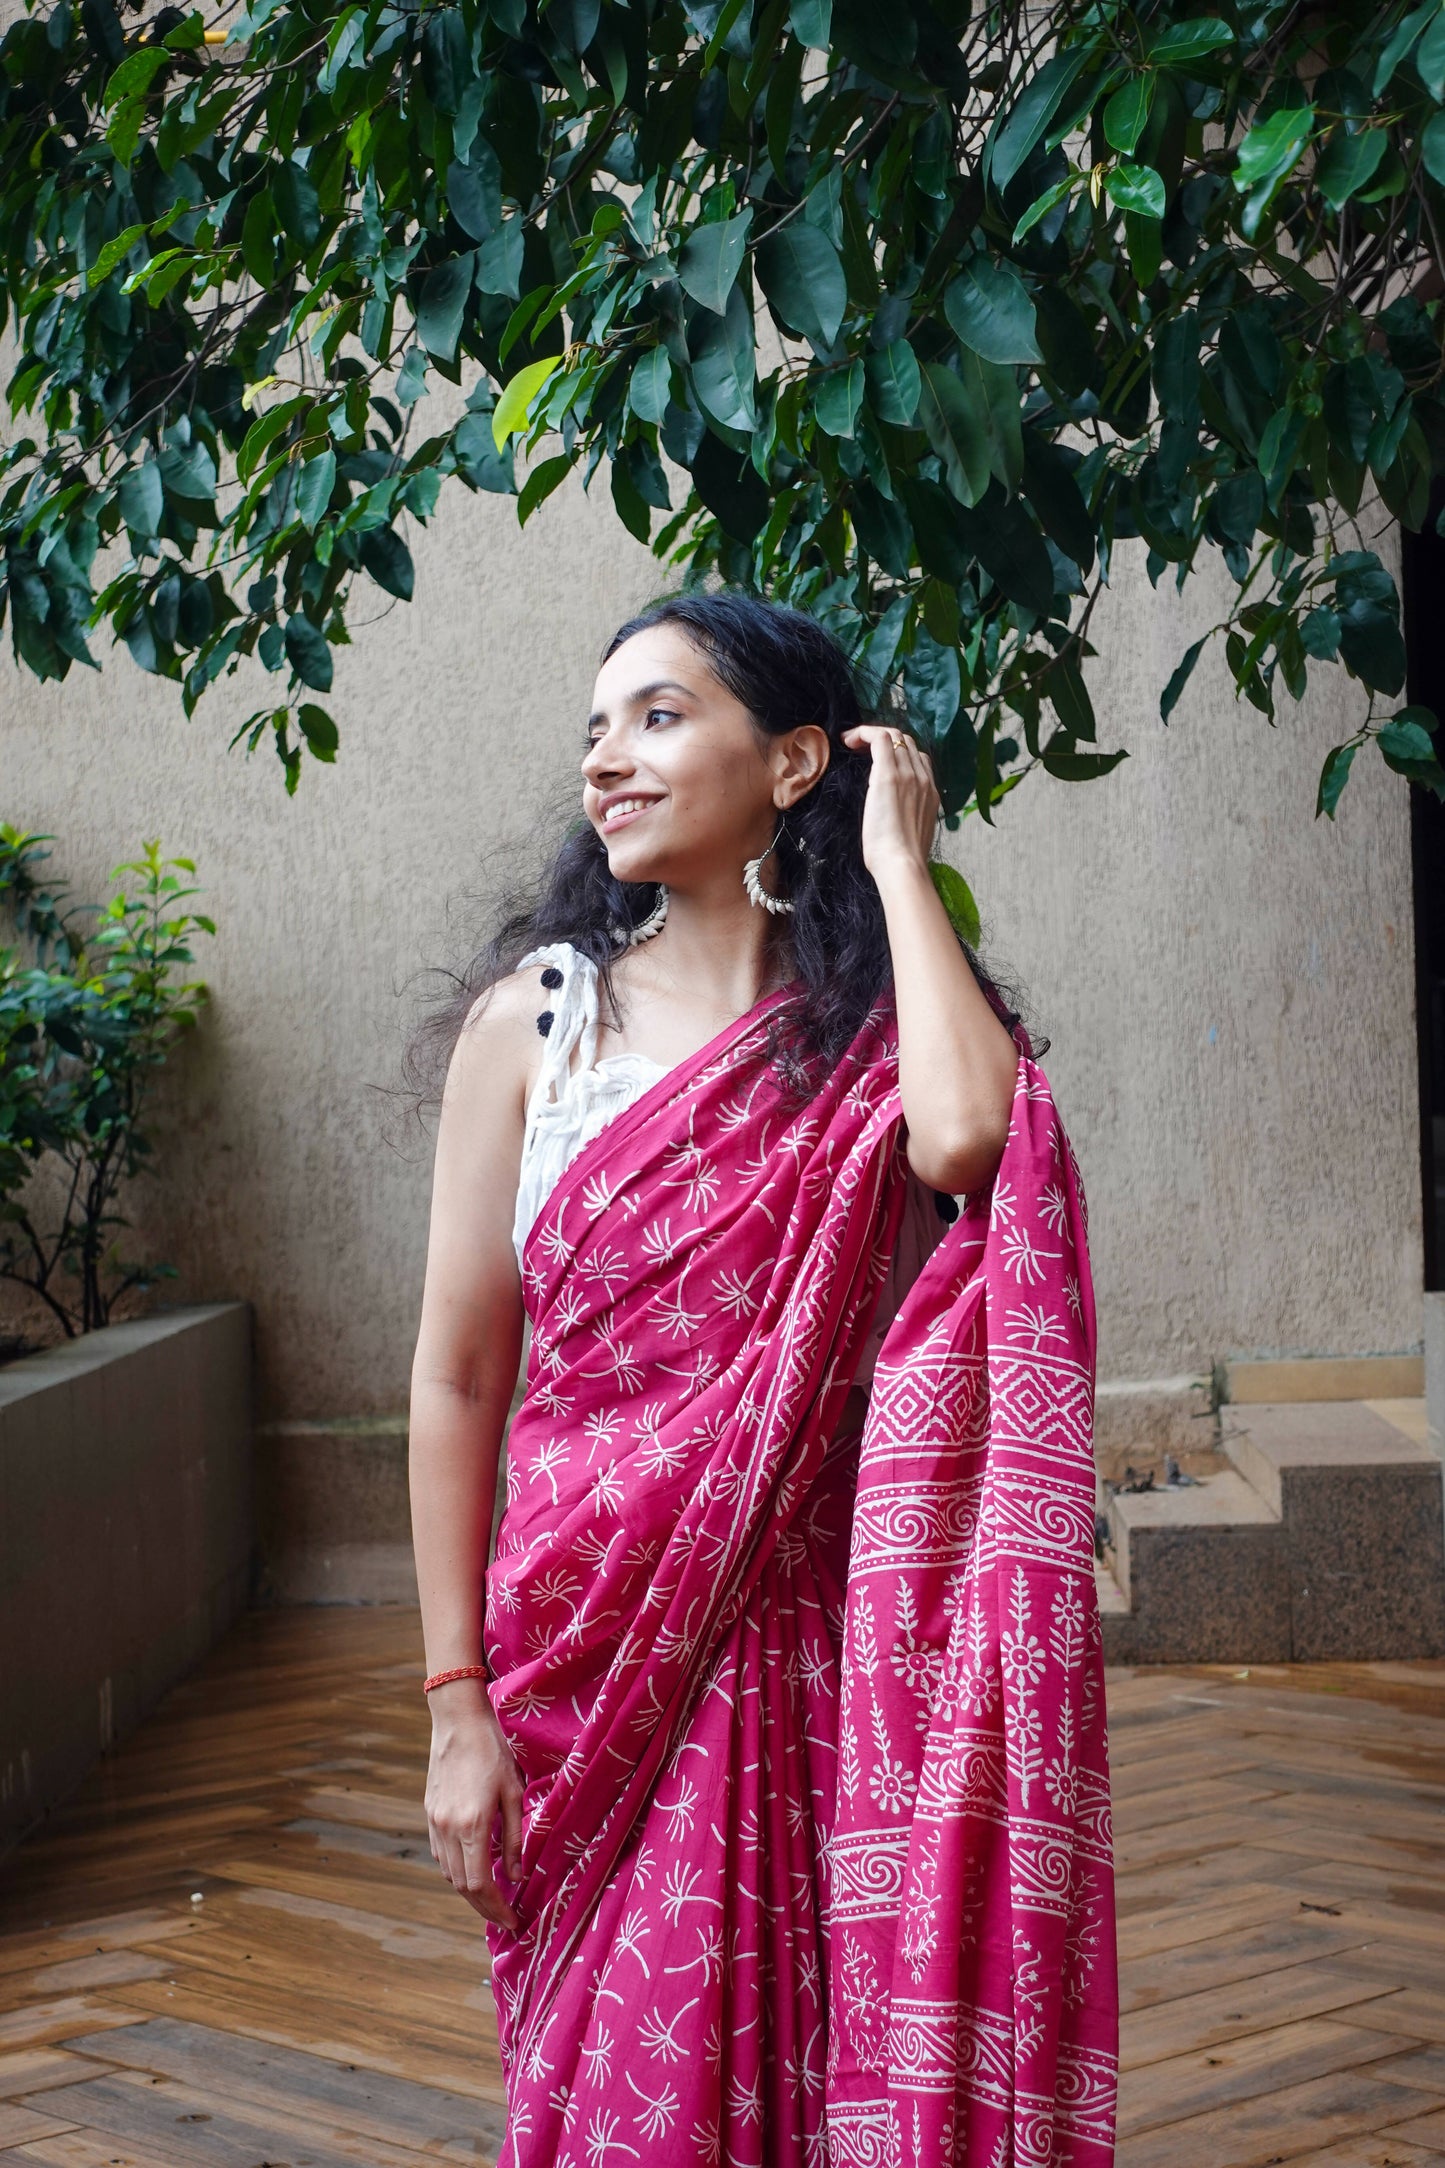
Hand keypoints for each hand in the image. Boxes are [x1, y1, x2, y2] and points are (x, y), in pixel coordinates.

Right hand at [424, 1681, 523, 1930]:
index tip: (513, 1920)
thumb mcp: (513, 1793)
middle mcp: (448, 1829)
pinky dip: (456, 1871)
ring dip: (469, 1892)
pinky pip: (440, 1855)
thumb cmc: (493, 1751)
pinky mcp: (430, 1814)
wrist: (457, 1721)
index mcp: (473, 1825)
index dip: (497, 1908)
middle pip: (462, 1886)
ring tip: (493, 1900)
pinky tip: (473, 1871)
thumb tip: (517, 1877)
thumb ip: (515, 1838)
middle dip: (484, 1908)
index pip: (480, 1884)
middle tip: (506, 1918)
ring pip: (448, 1873)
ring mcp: (435, 1822)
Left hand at [840, 724, 940, 881]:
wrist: (902, 864)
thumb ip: (907, 814)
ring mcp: (909, 775)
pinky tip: (848, 740)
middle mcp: (923, 778)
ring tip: (853, 744)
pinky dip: (863, 733)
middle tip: (860, 748)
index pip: (918, 757)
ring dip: (872, 735)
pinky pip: (880, 738)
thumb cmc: (902, 858)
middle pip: (907, 741)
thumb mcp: (911, 831)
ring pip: (895, 735)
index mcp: (930, 792)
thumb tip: (891, 814)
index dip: (897, 751)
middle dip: (883, 739)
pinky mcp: (889, 776)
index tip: (875, 759)